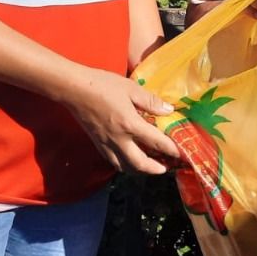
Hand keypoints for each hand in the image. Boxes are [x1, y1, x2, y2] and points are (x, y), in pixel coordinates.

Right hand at [60, 67, 181, 174]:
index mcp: (130, 125)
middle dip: (156, 170)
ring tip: (149, 167)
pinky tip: (127, 160)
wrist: (74, 89)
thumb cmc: (103, 85)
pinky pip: (113, 162)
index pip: (156, 143)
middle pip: (140, 164)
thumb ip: (150, 101)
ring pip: (125, 167)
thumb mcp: (130, 88)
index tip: (182, 154)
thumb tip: (169, 111)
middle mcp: (119, 140)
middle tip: (166, 168)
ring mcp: (107, 144)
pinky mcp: (97, 144)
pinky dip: (124, 166)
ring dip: (140, 171)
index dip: (172, 150)